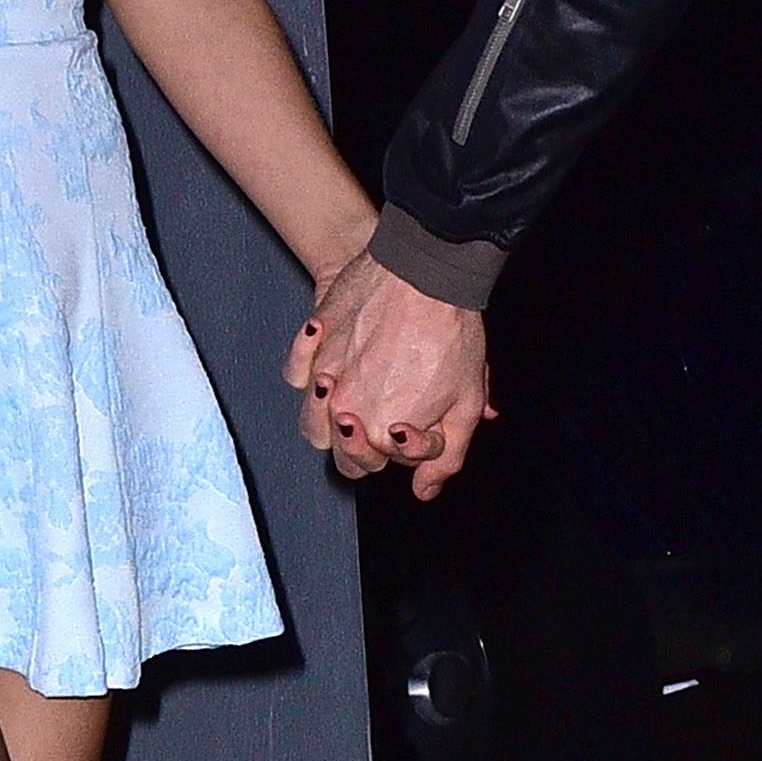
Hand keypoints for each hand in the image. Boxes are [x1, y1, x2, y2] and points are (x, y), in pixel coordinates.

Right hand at [287, 248, 493, 501]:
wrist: (427, 271)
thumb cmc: (450, 332)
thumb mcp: (465, 401)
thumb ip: (446, 456)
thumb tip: (424, 490)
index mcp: (380, 431)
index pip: (373, 466)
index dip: (402, 448)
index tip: (420, 422)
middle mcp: (343, 410)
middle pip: (341, 453)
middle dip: (364, 444)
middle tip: (390, 416)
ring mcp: (322, 375)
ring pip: (312, 422)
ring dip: (332, 418)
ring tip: (358, 396)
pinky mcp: (311, 340)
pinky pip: (295, 372)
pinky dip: (309, 372)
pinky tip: (333, 361)